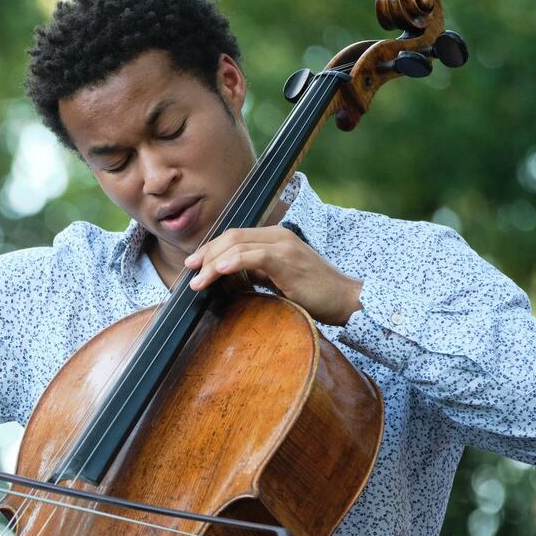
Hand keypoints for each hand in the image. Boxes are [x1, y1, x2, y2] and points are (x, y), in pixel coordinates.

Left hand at [185, 226, 362, 325]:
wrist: (346, 300)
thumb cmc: (315, 293)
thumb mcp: (280, 279)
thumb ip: (258, 273)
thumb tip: (231, 278)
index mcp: (276, 238)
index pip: (236, 237)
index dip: (212, 248)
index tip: (194, 264)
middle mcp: (278, 236)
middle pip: (232, 237)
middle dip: (207, 253)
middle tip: (189, 270)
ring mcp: (284, 245)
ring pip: (238, 245)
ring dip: (213, 262)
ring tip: (197, 279)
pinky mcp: (287, 259)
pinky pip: (253, 256)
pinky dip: (232, 262)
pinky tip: (218, 271)